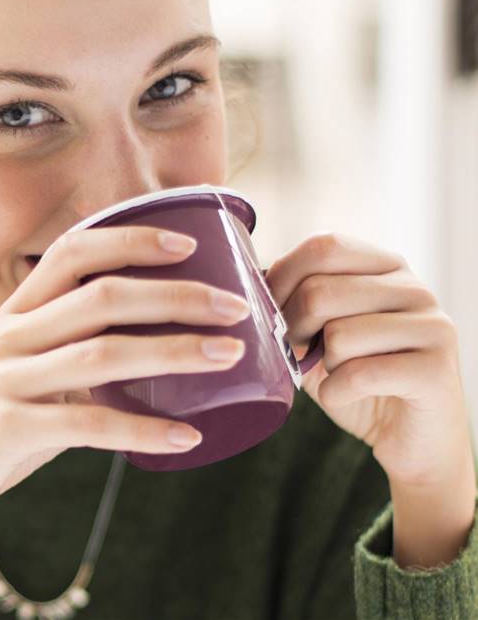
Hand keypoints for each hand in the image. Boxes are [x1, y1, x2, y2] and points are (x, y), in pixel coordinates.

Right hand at [0, 224, 251, 550]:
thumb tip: (155, 329)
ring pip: (101, 355)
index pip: (74, 252)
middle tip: (236, 306)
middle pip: (101, 298)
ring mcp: (6, 380)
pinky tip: (188, 438)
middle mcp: (12, 336)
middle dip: (175, 295)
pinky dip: (142, 431)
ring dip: (174, 353)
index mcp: (19, 311)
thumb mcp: (28, 366)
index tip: (188, 243)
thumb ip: (75, 342)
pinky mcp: (6, 429)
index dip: (130, 239)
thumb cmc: (0, 417)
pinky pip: (87, 426)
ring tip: (230, 356)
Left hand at [264, 231, 474, 488]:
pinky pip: (359, 375)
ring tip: (337, 372)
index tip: (268, 311)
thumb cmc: (355, 376)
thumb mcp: (319, 330)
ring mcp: (433, 326)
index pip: (324, 247)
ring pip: (338, 335)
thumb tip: (248, 278)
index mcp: (386, 266)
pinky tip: (345, 396)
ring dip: (321, 365)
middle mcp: (414, 288)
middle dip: (292, 328)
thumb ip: (295, 297)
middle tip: (296, 351)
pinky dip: (335, 393)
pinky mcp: (437, 370)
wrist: (409, 440)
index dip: (282, 278)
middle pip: (321, 291)